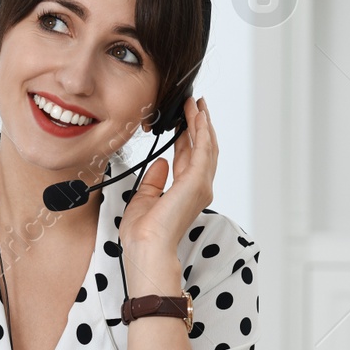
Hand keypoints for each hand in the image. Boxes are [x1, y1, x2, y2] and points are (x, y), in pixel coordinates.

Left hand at [118, 96, 216, 257]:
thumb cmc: (144, 233)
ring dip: (202, 123)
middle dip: (199, 125)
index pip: (188, 158)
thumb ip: (154, 180)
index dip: (187, 136)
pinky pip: (203, 149)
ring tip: (197, 104)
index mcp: (185, 193)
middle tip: (195, 105)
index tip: (183, 120)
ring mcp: (201, 185)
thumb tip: (160, 163)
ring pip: (206, 146)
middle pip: (202, 149)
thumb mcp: (144, 199)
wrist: (146, 246)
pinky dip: (202, 130)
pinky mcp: (197, 181)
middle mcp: (198, 188)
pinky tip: (198, 115)